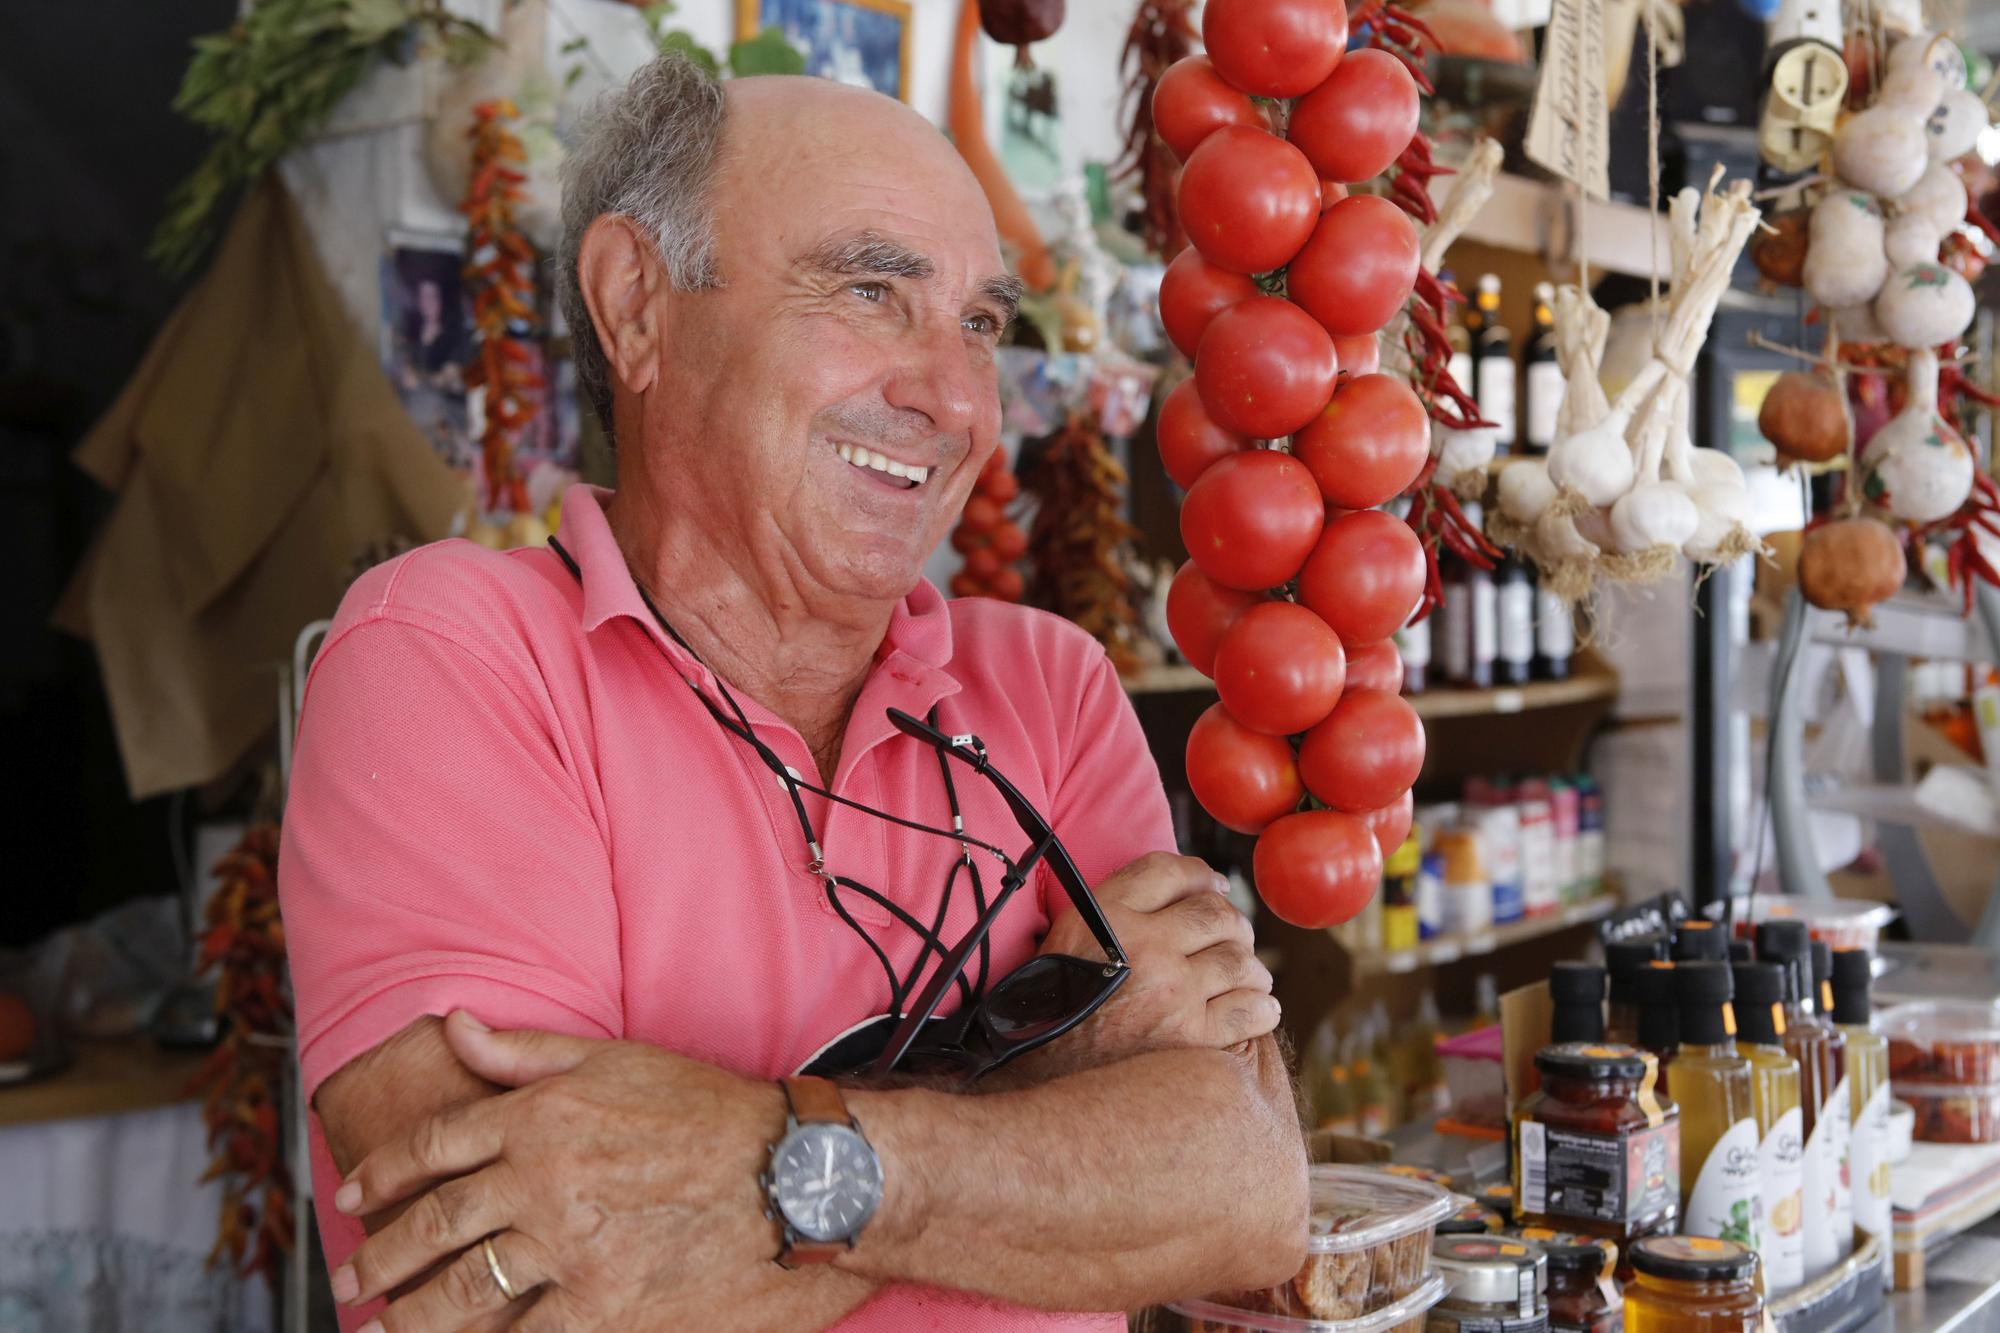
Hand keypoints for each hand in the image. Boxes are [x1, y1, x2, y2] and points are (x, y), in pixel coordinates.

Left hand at [330, 1011, 787, 1331]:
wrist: (793, 1176)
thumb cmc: (708, 1110)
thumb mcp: (615, 1060)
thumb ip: (525, 1051)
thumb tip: (455, 1025)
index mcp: (540, 1115)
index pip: (433, 1143)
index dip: (380, 1172)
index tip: (350, 1198)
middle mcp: (542, 1179)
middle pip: (432, 1223)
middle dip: (378, 1257)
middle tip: (350, 1280)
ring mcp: (569, 1247)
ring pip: (460, 1289)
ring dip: (408, 1315)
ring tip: (382, 1328)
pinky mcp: (602, 1306)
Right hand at [1019, 851, 1276, 1080]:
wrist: (1037, 1078)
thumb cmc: (1052, 1011)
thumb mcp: (1067, 939)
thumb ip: (1114, 910)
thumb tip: (1174, 893)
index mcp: (1106, 916)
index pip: (1170, 871)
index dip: (1201, 875)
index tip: (1213, 886)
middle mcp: (1143, 946)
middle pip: (1215, 914)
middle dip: (1233, 922)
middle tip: (1235, 937)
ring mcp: (1172, 992)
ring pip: (1240, 960)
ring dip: (1250, 967)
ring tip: (1248, 977)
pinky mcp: (1191, 1037)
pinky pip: (1250, 1011)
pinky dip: (1261, 1007)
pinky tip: (1258, 1009)